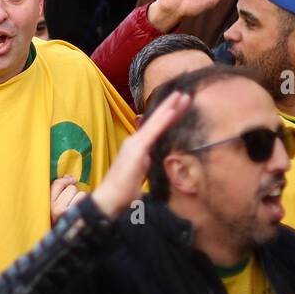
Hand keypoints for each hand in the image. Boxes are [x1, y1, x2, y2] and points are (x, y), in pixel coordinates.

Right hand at [50, 175, 87, 224]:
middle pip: (71, 188)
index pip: (57, 184)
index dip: (65, 180)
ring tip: (79, 208)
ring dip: (82, 199)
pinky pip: (87, 201)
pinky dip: (88, 204)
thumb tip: (69, 176)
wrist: (69, 241)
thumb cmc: (64, 220)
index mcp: (47, 205)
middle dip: (74, 193)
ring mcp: (68, 214)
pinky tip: (85, 211)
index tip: (70, 180)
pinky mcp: (80, 216)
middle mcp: (56, 209)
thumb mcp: (56, 204)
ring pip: (80, 193)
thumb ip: (60, 188)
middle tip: (73, 203)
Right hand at [91, 90, 191, 216]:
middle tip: (185, 94)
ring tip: (182, 96)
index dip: (167, 117)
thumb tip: (155, 177)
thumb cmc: (123, 193)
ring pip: (156, 122)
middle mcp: (135, 142)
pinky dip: (163, 120)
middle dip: (170, 107)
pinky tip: (172, 111)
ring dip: (169, 108)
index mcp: (138, 148)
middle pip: (156, 121)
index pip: (156, 129)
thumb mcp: (140, 179)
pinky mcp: (137, 149)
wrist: (109, 199)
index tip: (180, 107)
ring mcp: (134, 144)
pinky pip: (153, 132)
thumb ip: (147, 172)